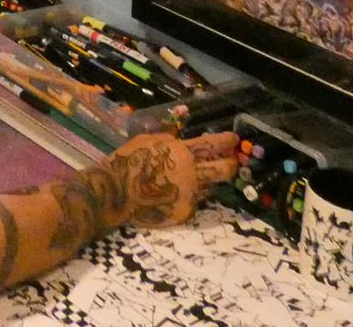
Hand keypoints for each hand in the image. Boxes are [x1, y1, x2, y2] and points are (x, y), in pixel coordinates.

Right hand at [106, 130, 238, 228]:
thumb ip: (169, 141)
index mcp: (182, 152)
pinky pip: (194, 202)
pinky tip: (177, 194)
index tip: (234, 139)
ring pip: (209, 187)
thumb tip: (180, 139)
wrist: (117, 193)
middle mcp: (191, 174)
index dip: (226, 141)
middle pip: (223, 170)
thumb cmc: (129, 161)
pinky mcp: (184, 213)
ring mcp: (190, 195)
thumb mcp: (149, 140)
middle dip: (231, 165)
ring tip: (198, 179)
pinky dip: (190, 197)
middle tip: (232, 162)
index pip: (212, 145)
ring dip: (207, 182)